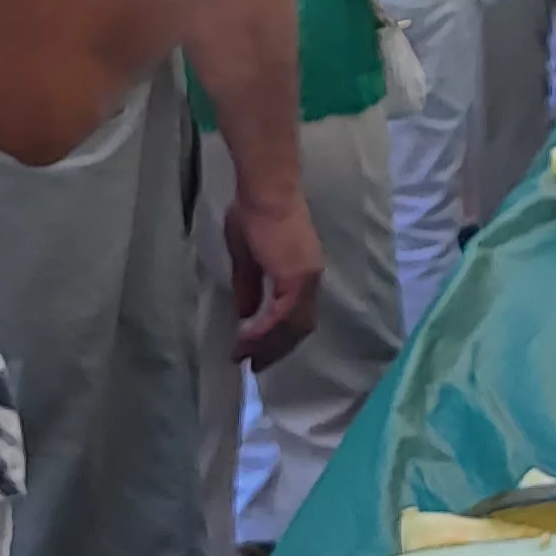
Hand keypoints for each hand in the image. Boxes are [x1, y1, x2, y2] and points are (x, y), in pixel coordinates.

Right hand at [222, 189, 327, 368]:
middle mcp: (310, 277)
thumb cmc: (254, 215)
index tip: (256, 351)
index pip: (297, 314)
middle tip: (253, 364)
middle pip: (300, 326)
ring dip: (269, 344)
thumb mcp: (247, 257)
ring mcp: (306, 277)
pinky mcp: (297, 276)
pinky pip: (283, 315)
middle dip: (275, 349)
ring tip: (245, 356)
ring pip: (294, 325)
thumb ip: (250, 286)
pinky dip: (265, 331)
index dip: (279, 337)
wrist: (264, 191)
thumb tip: (246, 313)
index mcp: (302, 271)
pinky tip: (246, 339)